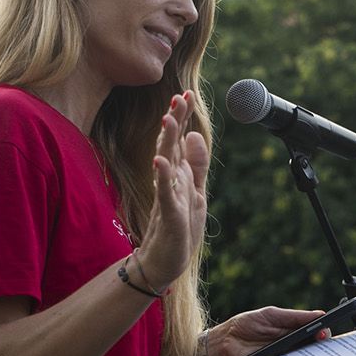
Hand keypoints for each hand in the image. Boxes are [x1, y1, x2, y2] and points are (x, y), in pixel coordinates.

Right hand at [135, 92, 209, 287]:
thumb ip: (196, 164)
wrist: (163, 262)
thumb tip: (195, 133)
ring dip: (166, 141)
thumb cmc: (179, 227)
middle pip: (171, 144)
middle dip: (176, 119)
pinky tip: (159, 161)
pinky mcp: (167, 214)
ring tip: (168, 118)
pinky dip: (162, 176)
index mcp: (178, 174)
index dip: (184, 117)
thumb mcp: (196, 191)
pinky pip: (163, 193)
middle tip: (179, 95)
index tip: (186, 92)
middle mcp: (170, 180)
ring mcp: (167, 195)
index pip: (180, 140)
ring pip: (165, 163)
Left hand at [205, 306, 328, 355]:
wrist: (225, 340)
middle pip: (312, 348)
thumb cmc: (247, 324)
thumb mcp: (272, 315)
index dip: (323, 332)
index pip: (314, 331)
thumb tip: (320, 315)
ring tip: (317, 355)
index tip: (328, 332)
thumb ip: (295, 317)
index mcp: (291, 330)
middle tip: (325, 342)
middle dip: (321, 347)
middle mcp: (289, 345)